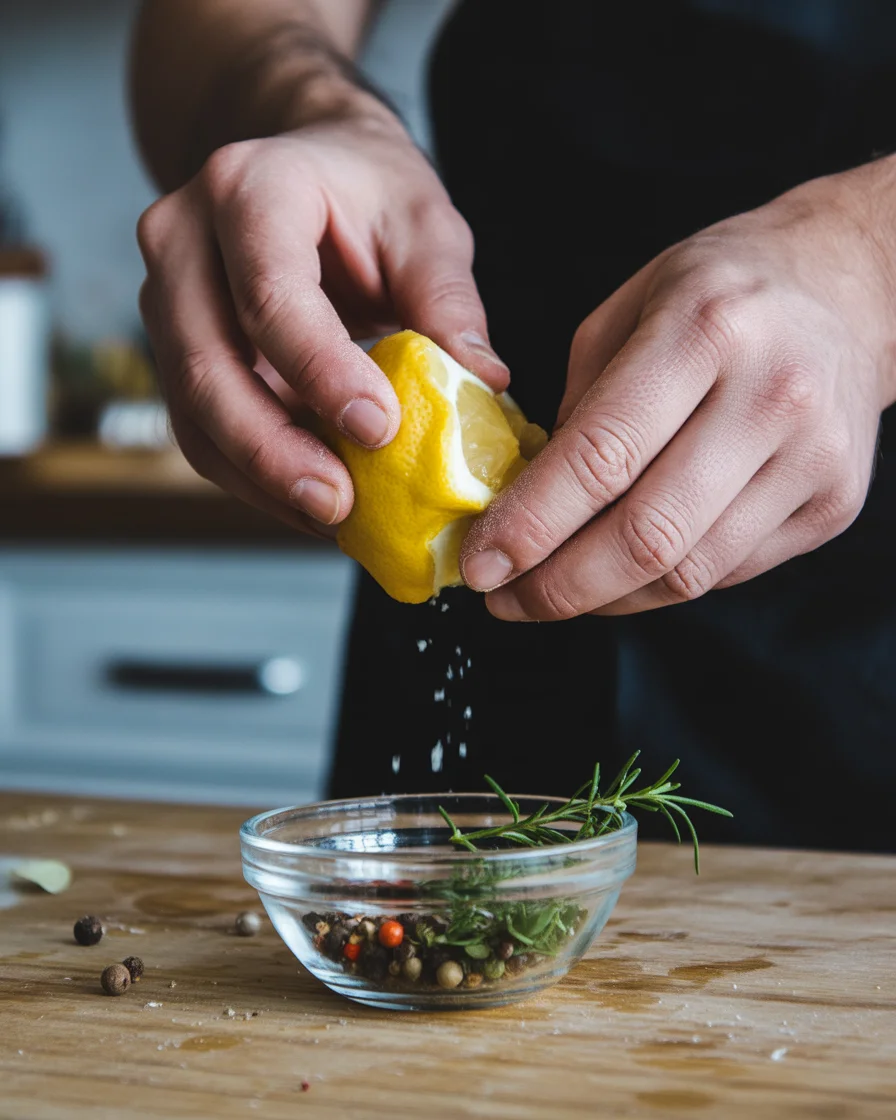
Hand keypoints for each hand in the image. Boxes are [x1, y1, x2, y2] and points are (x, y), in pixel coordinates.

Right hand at [137, 115, 506, 534]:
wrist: (304, 166)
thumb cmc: (367, 190)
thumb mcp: (424, 223)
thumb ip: (447, 299)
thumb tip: (482, 383)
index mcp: (248, 190)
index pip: (271, 294)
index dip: (321, 371)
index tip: (380, 429)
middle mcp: (183, 242)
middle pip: (207, 364)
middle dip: (273, 448)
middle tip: (339, 502)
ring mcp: (166, 299)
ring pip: (193, 410)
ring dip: (260, 476)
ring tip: (330, 516)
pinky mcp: (174, 351)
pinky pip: (199, 429)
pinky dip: (252, 475)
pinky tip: (308, 501)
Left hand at [460, 162, 895, 617]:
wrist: (849, 291)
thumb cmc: (721, 292)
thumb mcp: (628, 309)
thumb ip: (577, 405)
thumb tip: (525, 504)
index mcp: (705, 329)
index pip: (602, 455)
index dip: (529, 524)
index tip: (479, 564)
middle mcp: (771, 396)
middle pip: (648, 534)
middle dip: (558, 586)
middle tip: (504, 599)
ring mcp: (814, 457)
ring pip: (688, 573)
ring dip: (604, 599)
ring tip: (551, 592)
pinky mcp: (832, 503)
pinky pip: (726, 573)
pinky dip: (659, 584)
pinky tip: (621, 571)